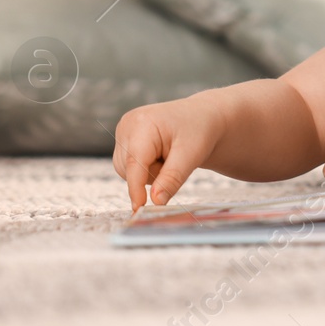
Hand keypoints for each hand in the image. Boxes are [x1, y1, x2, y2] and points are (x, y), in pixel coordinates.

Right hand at [113, 96, 224, 211]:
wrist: (201, 117)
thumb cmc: (199, 130)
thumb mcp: (192, 155)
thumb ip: (172, 178)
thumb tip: (156, 201)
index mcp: (143, 122)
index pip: (135, 162)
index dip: (136, 187)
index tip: (139, 208)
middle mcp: (127, 125)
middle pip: (129, 169)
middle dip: (152, 175)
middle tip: (175, 161)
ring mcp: (123, 132)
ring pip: (127, 171)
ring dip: (149, 173)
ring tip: (169, 156)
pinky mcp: (124, 140)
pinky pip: (128, 167)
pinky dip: (145, 169)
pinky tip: (160, 156)